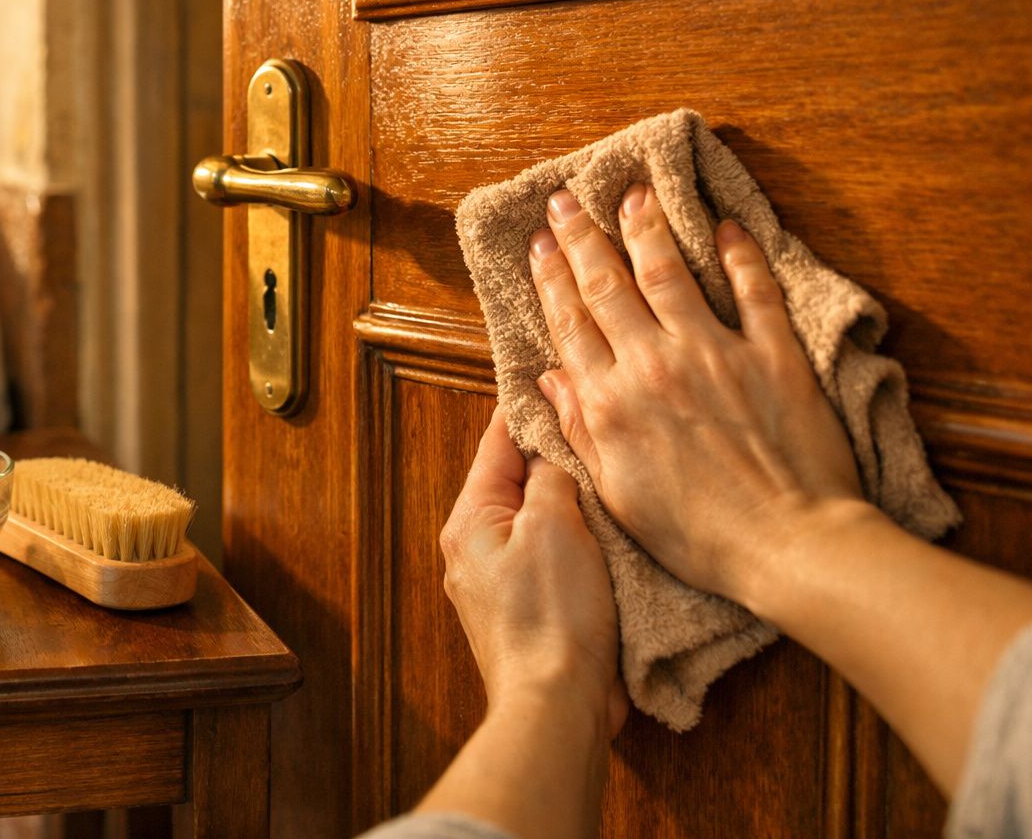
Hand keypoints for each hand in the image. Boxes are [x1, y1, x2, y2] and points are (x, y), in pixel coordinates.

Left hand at [440, 409, 625, 727]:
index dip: (528, 407)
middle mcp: (475, 547)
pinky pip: (552, 556)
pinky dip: (578, 539)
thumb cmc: (553, 616)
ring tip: (608, 470)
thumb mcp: (555, 525)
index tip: (554, 375)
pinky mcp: (529, 609)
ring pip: (538, 518)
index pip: (496, 443)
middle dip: (555, 455)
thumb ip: (551, 476)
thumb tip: (551, 450)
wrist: (557, 705)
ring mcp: (499, 580)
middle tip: (595, 421)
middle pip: (517, 480)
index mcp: (469, 519)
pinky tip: (609, 531)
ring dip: (572, 500)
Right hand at [528, 183, 862, 601]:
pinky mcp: (773, 355)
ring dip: (649, 228)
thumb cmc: (698, 534)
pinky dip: (740, 256)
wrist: (786, 544)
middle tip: (567, 200)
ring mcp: (716, 354)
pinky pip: (754, 291)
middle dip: (584, 238)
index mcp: (612, 402)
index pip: (571, 323)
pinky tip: (727, 228)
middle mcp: (655, 365)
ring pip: (671, 274)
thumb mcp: (617, 493)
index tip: (540, 242)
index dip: (551, 277)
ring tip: (636, 193)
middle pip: (609, 285)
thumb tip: (551, 380)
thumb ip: (582, 429)